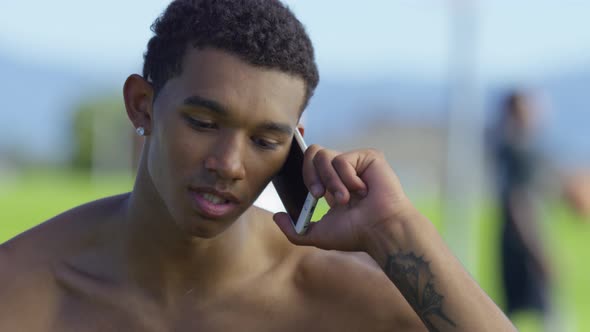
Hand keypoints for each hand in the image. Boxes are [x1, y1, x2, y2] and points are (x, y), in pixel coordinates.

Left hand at [273, 145, 413, 251]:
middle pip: (313, 152)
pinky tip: (362, 191)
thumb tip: (276, 217)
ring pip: (323, 156)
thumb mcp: (318, 235)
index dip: (300, 148)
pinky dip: (347, 179)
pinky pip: (341, 160)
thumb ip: (295, 230)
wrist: (380, 231)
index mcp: (331, 183)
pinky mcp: (368, 156)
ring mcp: (355, 162)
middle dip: (309, 174)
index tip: (294, 137)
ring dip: (330, 182)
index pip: (310, 158)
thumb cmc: (355, 234)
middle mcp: (342, 170)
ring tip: (345, 200)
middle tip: (318, 195)